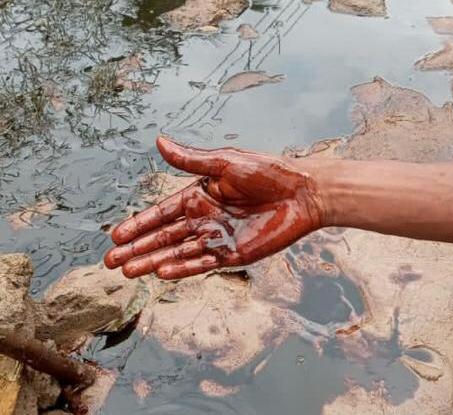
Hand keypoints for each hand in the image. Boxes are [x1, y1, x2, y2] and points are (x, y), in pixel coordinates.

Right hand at [104, 136, 323, 278]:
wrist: (303, 193)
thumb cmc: (267, 171)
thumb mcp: (225, 162)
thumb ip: (191, 159)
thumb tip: (159, 140)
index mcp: (199, 195)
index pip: (161, 213)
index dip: (138, 224)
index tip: (115, 235)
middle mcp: (204, 218)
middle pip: (163, 237)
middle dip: (137, 249)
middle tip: (111, 262)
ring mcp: (217, 237)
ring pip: (178, 252)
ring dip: (153, 261)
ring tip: (129, 271)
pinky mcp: (233, 253)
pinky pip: (203, 262)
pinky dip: (183, 268)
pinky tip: (162, 272)